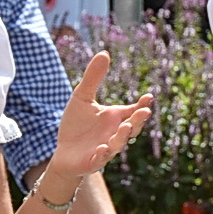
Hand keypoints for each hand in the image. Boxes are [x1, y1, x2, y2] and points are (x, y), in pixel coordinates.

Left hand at [46, 53, 153, 192]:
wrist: (63, 152)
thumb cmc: (75, 125)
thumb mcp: (82, 97)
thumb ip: (93, 77)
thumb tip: (105, 52)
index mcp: (116, 118)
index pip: (133, 110)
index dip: (142, 105)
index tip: (148, 97)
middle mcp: (116, 133)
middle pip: (132, 127)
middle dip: (138, 120)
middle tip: (144, 111)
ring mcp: (107, 148)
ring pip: (119, 143)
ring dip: (123, 136)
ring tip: (126, 126)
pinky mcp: (94, 160)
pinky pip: (101, 158)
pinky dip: (104, 153)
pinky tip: (103, 147)